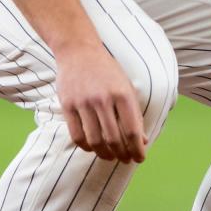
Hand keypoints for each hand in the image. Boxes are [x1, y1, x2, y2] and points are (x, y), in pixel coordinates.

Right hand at [55, 42, 147, 163]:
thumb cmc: (107, 71)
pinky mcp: (67, 105)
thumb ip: (134, 114)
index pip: (132, 131)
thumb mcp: (126, 88)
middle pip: (114, 139)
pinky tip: (92, 147)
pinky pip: (77, 135)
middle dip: (122, 154)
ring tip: (110, 156)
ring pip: (95, 140)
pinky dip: (86, 147)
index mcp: (123, 94)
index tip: (139, 158)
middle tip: (125, 160)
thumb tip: (142, 141)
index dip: (137, 149)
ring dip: (104, 154)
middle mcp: (103, 99)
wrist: (78, 51)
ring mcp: (83, 103)